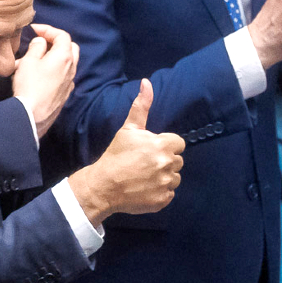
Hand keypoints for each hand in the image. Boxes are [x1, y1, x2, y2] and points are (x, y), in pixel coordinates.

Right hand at [11, 24, 77, 139]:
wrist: (32, 115)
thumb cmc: (29, 85)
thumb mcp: (28, 60)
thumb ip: (36, 47)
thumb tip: (41, 42)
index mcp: (64, 56)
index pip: (62, 35)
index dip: (48, 29)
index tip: (34, 30)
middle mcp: (71, 68)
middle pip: (70, 48)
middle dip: (55, 42)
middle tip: (40, 42)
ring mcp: (69, 82)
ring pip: (66, 62)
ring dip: (52, 57)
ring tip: (32, 61)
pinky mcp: (65, 94)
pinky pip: (63, 76)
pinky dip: (54, 70)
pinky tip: (40, 75)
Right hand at [66, 79, 184, 221]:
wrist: (104, 185)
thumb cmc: (116, 155)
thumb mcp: (128, 129)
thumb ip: (141, 106)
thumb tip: (147, 82)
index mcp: (163, 145)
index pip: (178, 143)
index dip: (165, 145)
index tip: (150, 150)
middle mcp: (168, 164)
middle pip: (177, 161)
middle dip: (165, 161)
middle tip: (145, 164)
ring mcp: (166, 184)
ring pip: (174, 178)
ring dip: (164, 177)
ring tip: (145, 177)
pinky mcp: (163, 200)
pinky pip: (169, 194)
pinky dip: (160, 192)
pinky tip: (145, 189)